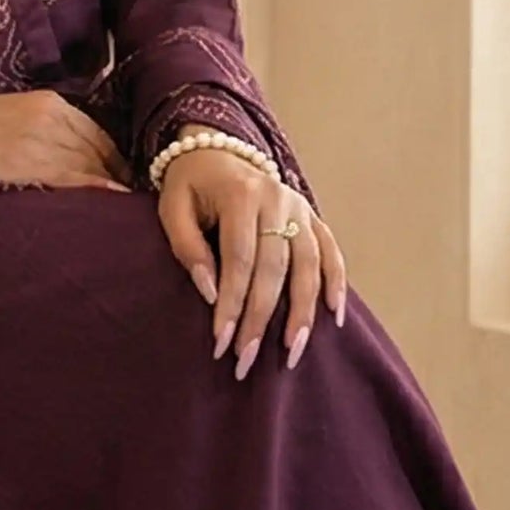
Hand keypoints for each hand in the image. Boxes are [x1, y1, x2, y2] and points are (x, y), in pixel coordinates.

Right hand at [0, 82, 131, 191]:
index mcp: (51, 102)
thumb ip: (49, 129)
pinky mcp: (25, 160)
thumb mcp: (18, 113)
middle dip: (117, 174)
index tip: (126, 178)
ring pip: (87, 163)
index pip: (97, 133)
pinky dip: (93, 189)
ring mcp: (39, 137)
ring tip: (123, 207)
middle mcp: (51, 115)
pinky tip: (108, 199)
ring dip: (107, 184)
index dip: (115, 158)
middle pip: (97, 149)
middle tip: (132, 199)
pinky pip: (69, 176)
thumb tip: (78, 159)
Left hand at [156, 149, 346, 375]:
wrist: (216, 150)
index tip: (221, 342)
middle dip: (261, 318)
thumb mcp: (172, 208)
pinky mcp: (312, 216)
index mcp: (239, 194)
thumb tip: (211, 292)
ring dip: (302, 312)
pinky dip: (336, 284)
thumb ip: (187, 247)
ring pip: (308, 265)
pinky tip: (333, 317)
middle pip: (274, 268)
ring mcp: (299, 207)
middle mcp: (276, 198)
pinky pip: (330, 252)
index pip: (239, 259)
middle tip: (247, 359)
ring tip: (293, 351)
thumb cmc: (189, 186)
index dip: (232, 303)